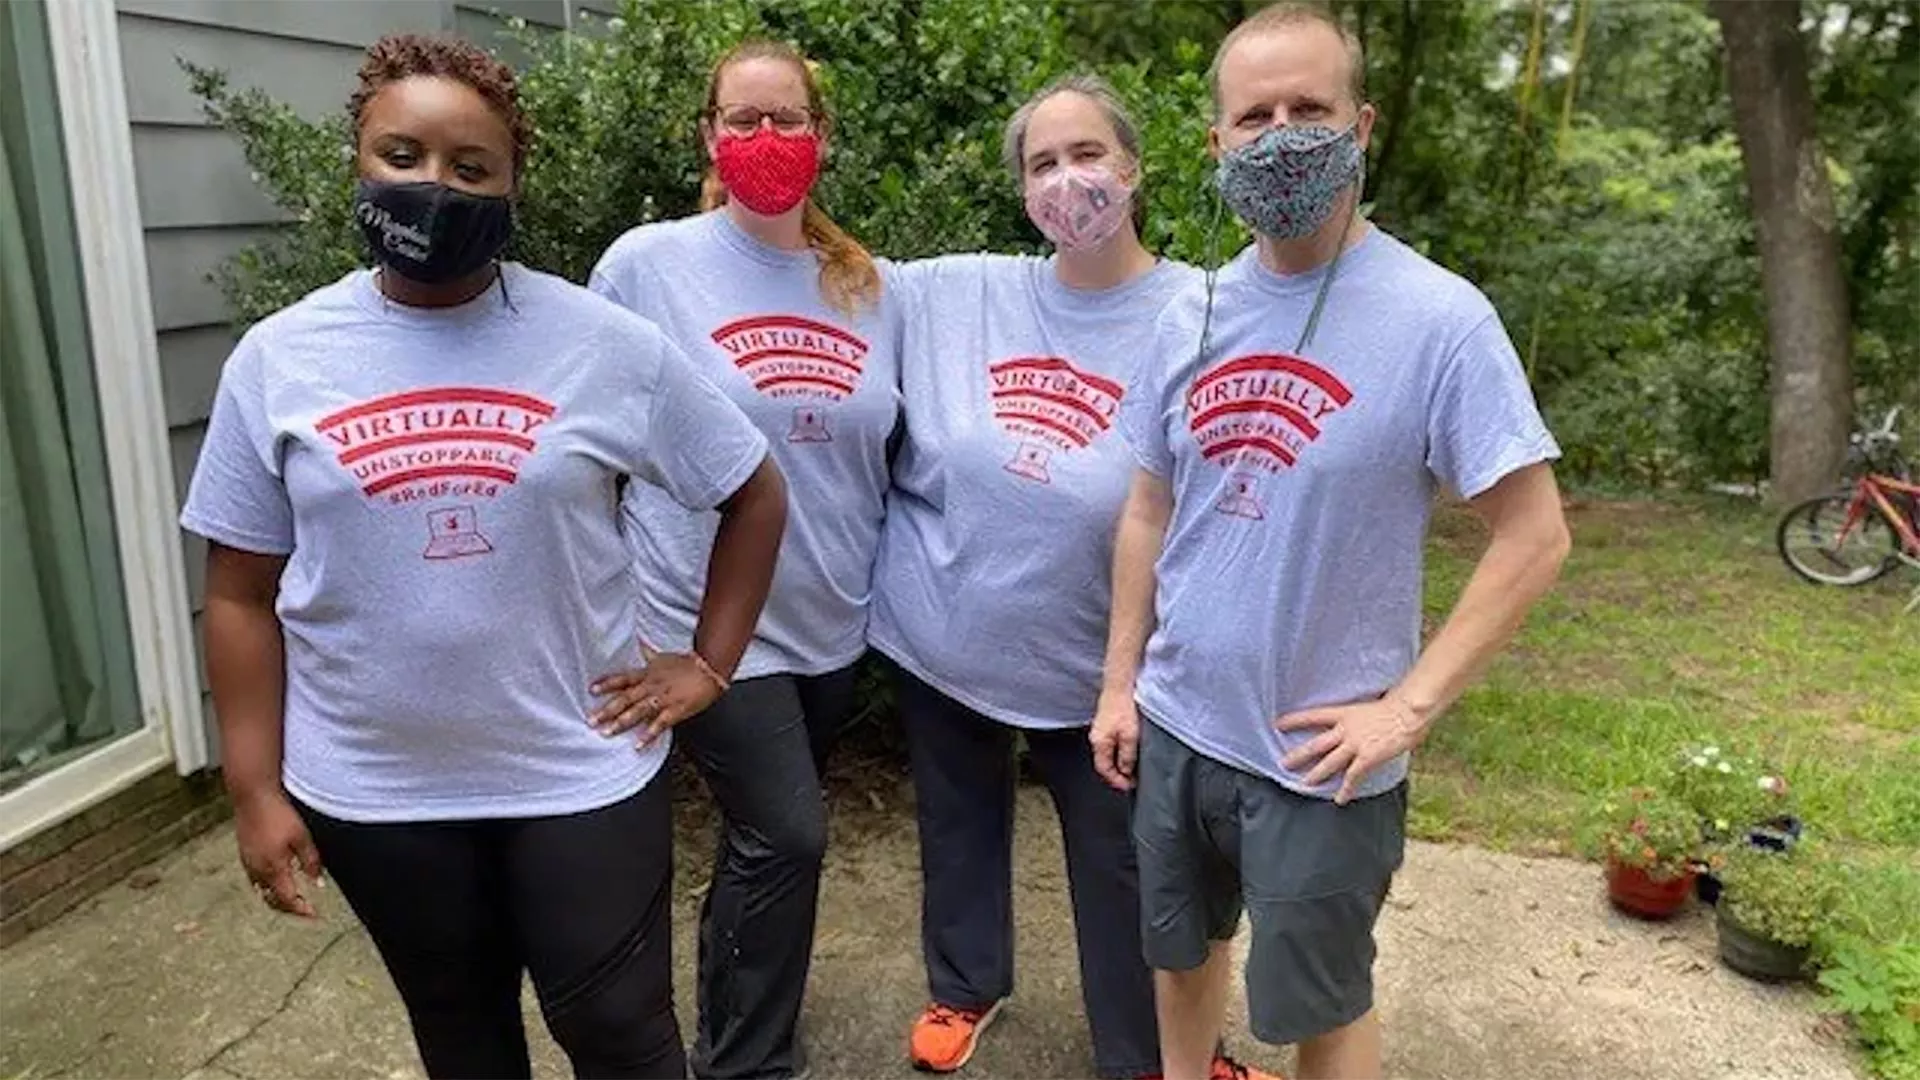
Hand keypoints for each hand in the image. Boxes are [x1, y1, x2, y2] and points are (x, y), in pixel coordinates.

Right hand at [233, 790, 322, 918]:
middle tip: (305, 910)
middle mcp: (258, 871)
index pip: (288, 899)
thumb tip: (318, 883)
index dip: (302, 909)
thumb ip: (310, 861)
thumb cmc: (279, 815)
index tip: (314, 915)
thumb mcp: (302, 837)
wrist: (252, 797)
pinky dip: (267, 888)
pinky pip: (255, 881)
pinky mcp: (244, 855)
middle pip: (273, 900)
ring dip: (277, 900)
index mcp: (273, 869)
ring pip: (262, 892)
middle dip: (289, 908)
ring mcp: (248, 864)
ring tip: (293, 900)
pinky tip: (277, 882)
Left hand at [589, 645, 726, 747]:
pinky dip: (649, 735)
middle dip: (607, 710)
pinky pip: (660, 724)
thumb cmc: (687, 664)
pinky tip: (638, 746)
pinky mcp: (676, 710)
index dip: (607, 683)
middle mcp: (651, 686)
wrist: (710, 669)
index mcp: (647, 674)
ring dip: (622, 723)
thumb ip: (647, 654)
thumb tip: (638, 642)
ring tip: (607, 733)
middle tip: (591, 720)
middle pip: (625, 698)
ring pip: (638, 711)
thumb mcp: (663, 657)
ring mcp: (663, 699)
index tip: (591, 689)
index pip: (623, 678)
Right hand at [1090, 690, 1141, 791]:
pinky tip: (1127, 753)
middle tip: (1131, 781)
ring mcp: (1099, 731)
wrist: (1120, 686)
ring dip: (1117, 764)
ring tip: (1131, 770)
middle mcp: (1096, 739)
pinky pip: (1109, 745)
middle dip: (1116, 775)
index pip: (1104, 770)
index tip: (1128, 787)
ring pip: (1107, 755)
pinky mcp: (1105, 724)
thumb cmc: (1123, 708)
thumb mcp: (1130, 736)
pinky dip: (1117, 753)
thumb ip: (1127, 756)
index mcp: (1099, 744)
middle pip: (1104, 764)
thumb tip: (1125, 771)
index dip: (1116, 781)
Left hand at [1277, 692, 1428, 804]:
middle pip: (1315, 744)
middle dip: (1298, 755)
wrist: (1408, 712)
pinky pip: (1352, 777)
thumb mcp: (1370, 708)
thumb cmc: (1396, 706)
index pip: (1313, 716)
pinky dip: (1345, 789)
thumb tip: (1361, 726)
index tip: (1277, 724)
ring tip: (1304, 784)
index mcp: (1345, 713)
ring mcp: (1355, 744)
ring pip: (1329, 762)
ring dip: (1316, 775)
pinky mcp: (1367, 758)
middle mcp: (1345, 729)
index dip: (1295, 720)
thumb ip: (1360, 720)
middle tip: (1283, 763)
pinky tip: (1340, 799)